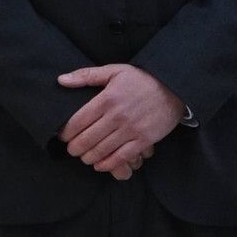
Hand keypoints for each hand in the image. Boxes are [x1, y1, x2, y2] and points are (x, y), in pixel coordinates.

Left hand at [57, 63, 186, 177]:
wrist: (175, 87)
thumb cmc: (143, 79)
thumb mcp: (115, 70)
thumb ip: (86, 75)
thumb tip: (61, 80)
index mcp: (107, 99)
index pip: (77, 122)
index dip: (66, 133)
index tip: (63, 137)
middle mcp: (117, 116)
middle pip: (86, 139)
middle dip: (75, 148)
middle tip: (73, 150)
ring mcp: (131, 129)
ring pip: (101, 151)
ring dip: (88, 158)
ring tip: (85, 157)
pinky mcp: (144, 140)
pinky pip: (121, 157)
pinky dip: (108, 164)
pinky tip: (100, 165)